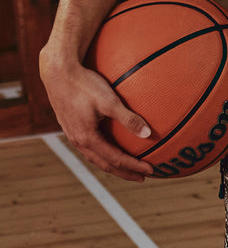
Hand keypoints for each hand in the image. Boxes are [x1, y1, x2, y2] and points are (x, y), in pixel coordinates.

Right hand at [40, 51, 154, 181]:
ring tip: (127, 168)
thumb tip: (149, 133)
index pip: (116, 160)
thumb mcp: (109, 101)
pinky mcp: (70, 128)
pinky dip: (103, 155)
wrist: (57, 70)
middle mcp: (78, 141)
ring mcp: (72, 136)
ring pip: (96, 158)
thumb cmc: (83, 83)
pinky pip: (89, 149)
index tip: (150, 170)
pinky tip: (109, 150)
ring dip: (113, 165)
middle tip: (142, 178)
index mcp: (88, 138)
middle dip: (125, 173)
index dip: (134, 167)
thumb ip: (129, 119)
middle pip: (106, 165)